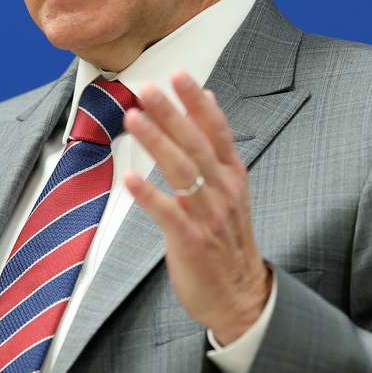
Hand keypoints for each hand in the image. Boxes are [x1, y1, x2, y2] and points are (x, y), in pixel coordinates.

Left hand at [123, 72, 270, 344]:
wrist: (240, 297)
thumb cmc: (227, 241)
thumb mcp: (230, 191)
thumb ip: (216, 148)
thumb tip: (207, 100)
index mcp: (232, 177)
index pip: (216, 131)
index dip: (197, 103)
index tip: (179, 75)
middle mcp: (223, 192)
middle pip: (196, 144)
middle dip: (171, 114)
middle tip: (147, 88)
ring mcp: (208, 216)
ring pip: (182, 172)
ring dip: (156, 143)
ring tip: (133, 118)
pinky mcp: (192, 241)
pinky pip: (169, 214)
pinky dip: (150, 195)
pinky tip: (130, 177)